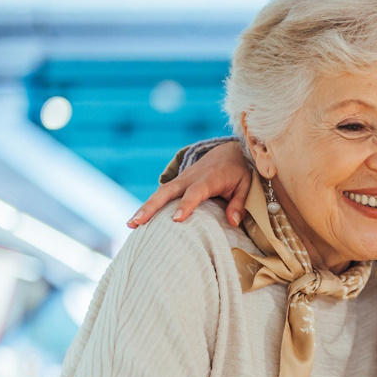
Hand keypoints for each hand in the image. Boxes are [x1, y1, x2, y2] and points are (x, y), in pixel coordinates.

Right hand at [128, 141, 250, 228]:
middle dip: (152, 206)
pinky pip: (162, 194)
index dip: (186, 204)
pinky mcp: (178, 183)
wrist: (228, 151)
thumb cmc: (238, 171)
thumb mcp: (245, 185)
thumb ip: (238, 203)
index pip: (195, 192)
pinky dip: (150, 205)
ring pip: (161, 192)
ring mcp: (182, 179)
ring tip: (131, 224)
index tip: (177, 219)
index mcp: (209, 179)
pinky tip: (138, 220)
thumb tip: (232, 222)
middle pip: (168, 191)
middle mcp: (191, 178)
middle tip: (138, 222)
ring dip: (145, 207)